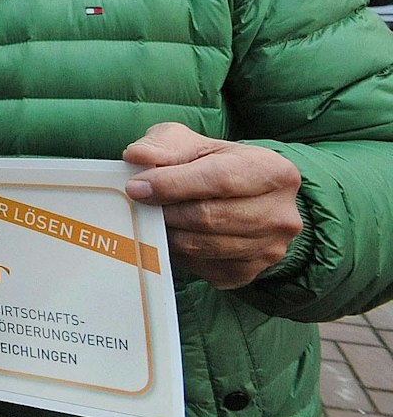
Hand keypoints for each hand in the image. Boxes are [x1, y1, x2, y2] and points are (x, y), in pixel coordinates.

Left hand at [123, 121, 302, 288]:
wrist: (240, 197)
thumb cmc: (212, 164)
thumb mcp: (192, 143)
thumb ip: (164, 145)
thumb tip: (137, 155)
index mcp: (274, 172)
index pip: (220, 180)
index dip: (173, 184)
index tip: (136, 187)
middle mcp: (281, 215)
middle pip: (210, 217)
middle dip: (167, 210)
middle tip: (139, 203)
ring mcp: (270, 249)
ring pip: (203, 246)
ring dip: (169, 233)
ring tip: (154, 216)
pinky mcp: (249, 273)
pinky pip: (202, 267)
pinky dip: (179, 252)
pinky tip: (173, 234)